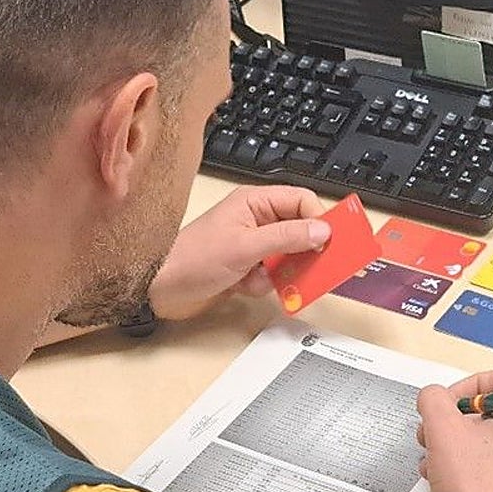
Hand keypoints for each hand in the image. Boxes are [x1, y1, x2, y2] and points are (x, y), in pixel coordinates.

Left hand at [147, 185, 330, 320]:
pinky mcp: (247, 268)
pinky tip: (245, 287)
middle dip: (306, 251)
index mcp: (254, 202)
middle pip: (300, 230)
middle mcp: (255, 220)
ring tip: (265, 279)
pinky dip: (265, 285)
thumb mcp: (245, 247)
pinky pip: (274, 275)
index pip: (300, 200)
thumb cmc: (192, 259)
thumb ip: (286, 238)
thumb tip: (322, 230)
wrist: (161, 291)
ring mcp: (252, 245)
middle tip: (318, 267)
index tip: (332, 241)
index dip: (319, 219)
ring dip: (282, 272)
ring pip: (289, 256)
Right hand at [416, 369, 492, 491]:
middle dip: (454, 419)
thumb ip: (433, 399)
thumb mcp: (442, 429)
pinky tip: (445, 479)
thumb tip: (432, 396)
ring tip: (436, 459)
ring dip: (454, 444)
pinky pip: (490, 465)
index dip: (468, 384)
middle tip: (436, 431)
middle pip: (491, 411)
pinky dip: (465, 466)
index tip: (449, 403)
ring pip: (487, 440)